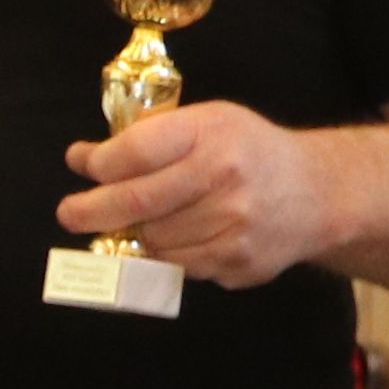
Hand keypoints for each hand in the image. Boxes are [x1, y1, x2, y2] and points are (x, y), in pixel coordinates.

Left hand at [69, 102, 334, 286]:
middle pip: (134, 202)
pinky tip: (182, 235)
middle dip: (90, 210)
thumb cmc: (248, 151)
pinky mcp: (238, 262)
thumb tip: (81, 158)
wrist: (318, 192)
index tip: (85, 168)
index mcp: (211, 133)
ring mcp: (234, 224)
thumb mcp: (205, 124)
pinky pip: (177, 265)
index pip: (133, 153)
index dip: (99, 165)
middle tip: (70, 214)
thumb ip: (144, 138)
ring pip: (151, 239)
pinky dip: (166, 253)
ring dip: (136, 233)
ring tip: (146, 218)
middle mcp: (224, 177)